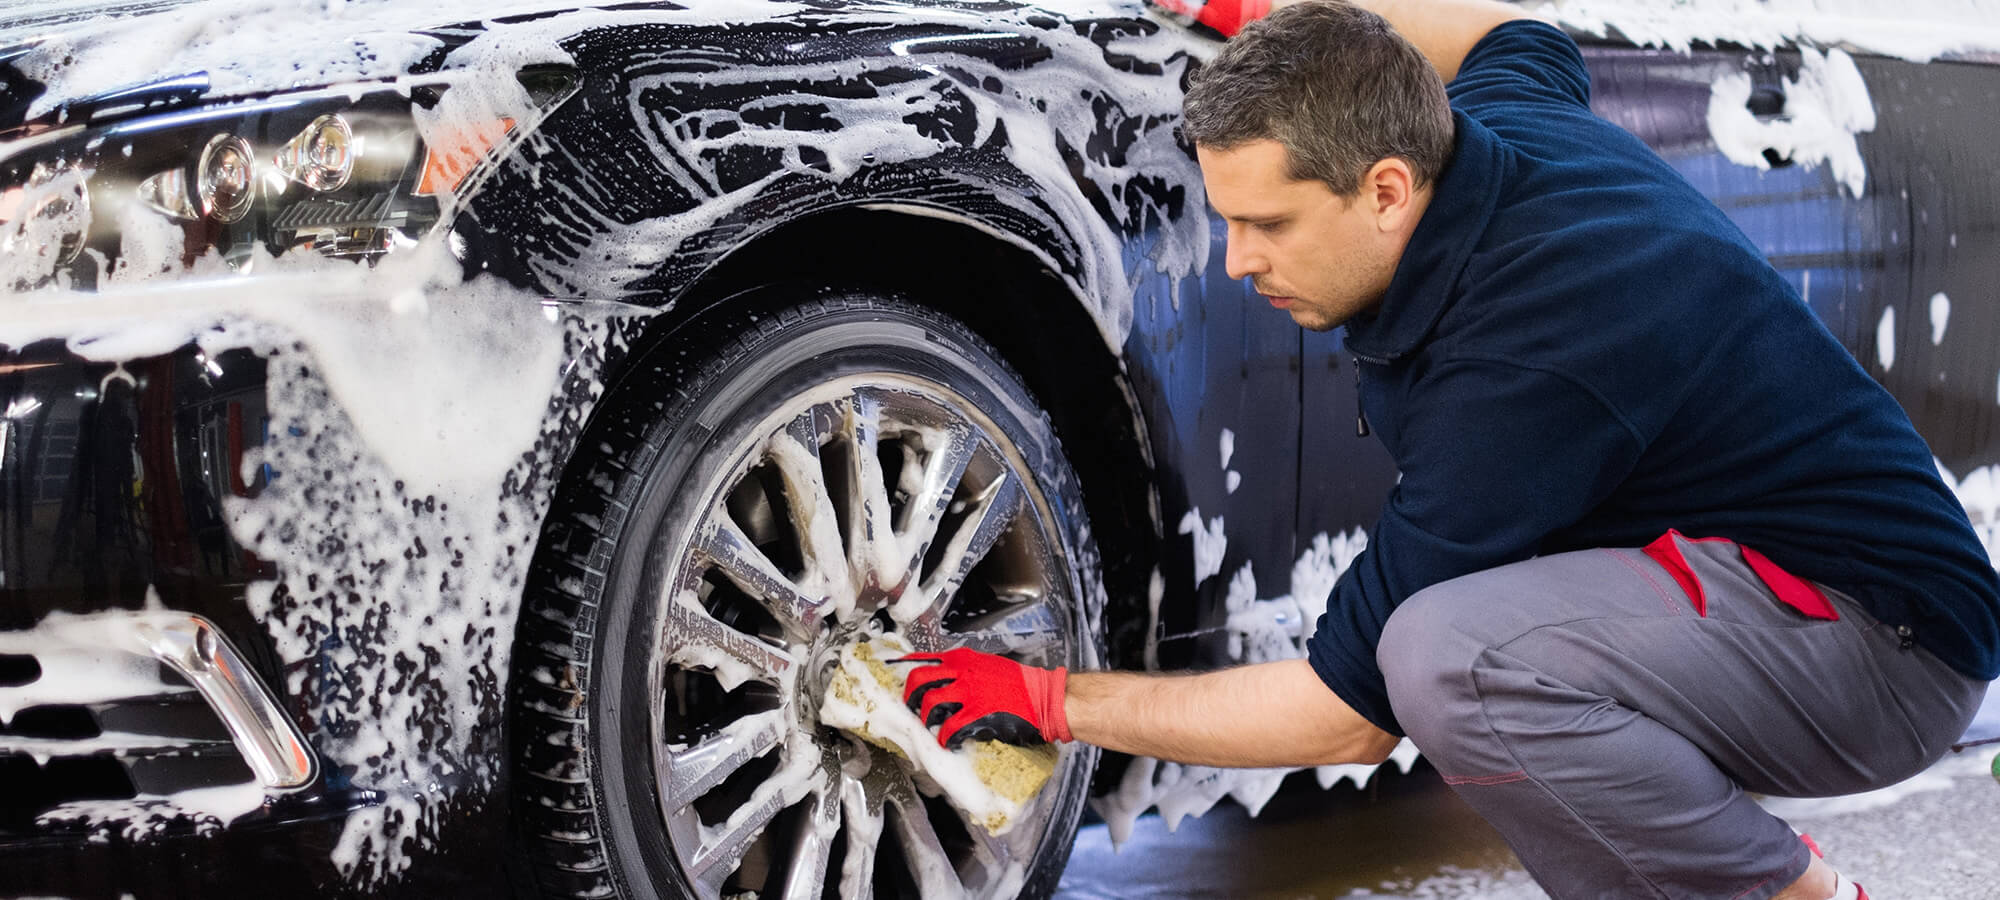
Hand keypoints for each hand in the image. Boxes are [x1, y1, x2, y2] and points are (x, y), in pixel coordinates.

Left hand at [893, 648, 1070, 748]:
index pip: (922, 659)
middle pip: (918, 679)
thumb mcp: (988, 666)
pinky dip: (944, 738)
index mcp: (963, 659)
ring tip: (930, 727)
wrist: (1044, 697)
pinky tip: (947, 742)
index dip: (902, 669)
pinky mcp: (977, 714)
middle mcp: (962, 672)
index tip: (890, 676)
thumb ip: (964, 671)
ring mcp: (968, 692)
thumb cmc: (1020, 684)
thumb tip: (943, 682)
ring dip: (925, 718)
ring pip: (930, 703)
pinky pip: (949, 728)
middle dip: (909, 696)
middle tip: (911, 708)